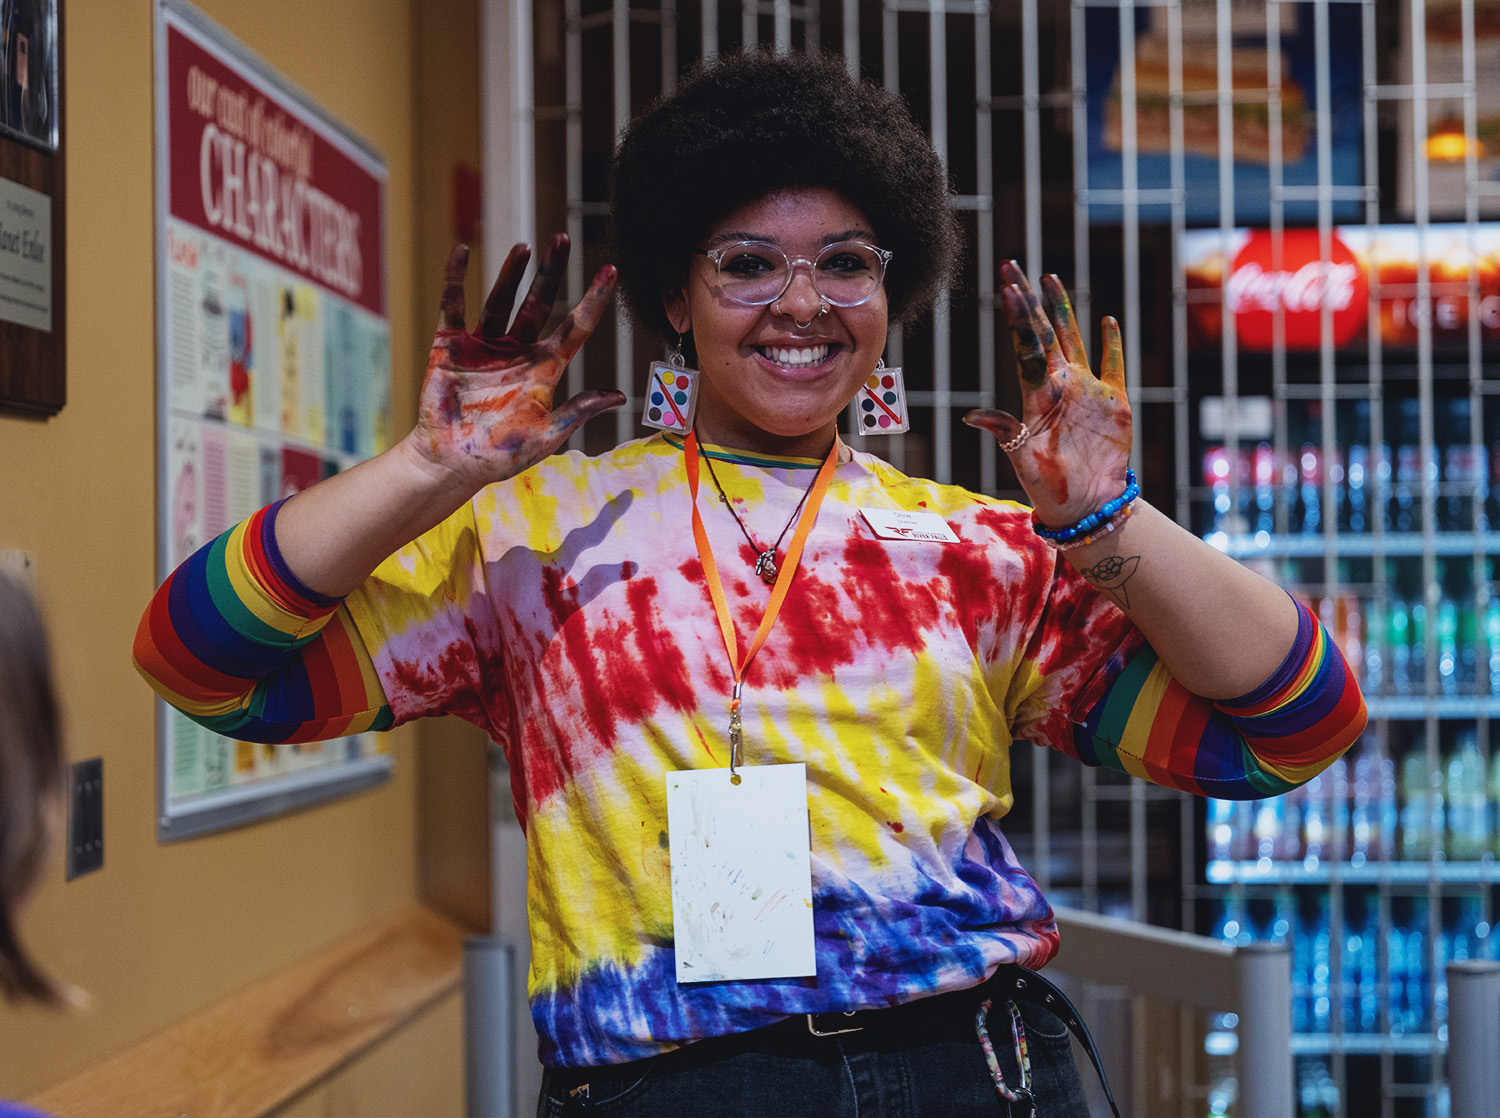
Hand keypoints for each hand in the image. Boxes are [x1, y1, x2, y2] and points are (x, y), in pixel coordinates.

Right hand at [404, 236, 624, 491]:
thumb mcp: (547, 435)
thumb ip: (579, 411)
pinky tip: (461, 252)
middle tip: (562, 238)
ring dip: (512, 272)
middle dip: (552, 272)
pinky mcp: (451, 344)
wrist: (453, 465)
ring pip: (502, 299)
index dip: (593, 299)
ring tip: (525, 247)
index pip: (575, 326)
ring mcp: (484, 345)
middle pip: (540, 303)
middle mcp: (517, 351)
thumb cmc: (501, 456)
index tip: (611, 270)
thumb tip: (620, 396)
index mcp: (543, 369)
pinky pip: (454, 304)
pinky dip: (456, 279)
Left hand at [964, 261, 1131, 526]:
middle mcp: (1060, 384)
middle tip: (1013, 266)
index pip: (1025, 345)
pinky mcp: (1114, 402)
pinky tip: (1107, 321)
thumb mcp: (1021, 457)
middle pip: (1043, 331)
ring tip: (1049, 278)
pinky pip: (1113, 365)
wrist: (1085, 504)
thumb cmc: (1048, 485)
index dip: (1018, 316)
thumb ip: (1002, 431)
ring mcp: (1087, 390)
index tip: (1006, 287)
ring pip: (1073, 338)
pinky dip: (1112, 344)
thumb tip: (969, 417)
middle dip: (1029, 299)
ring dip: (1062, 309)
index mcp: (1038, 393)